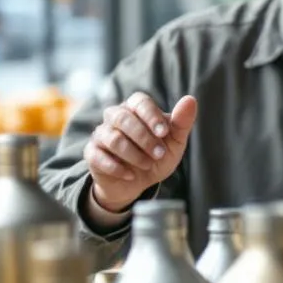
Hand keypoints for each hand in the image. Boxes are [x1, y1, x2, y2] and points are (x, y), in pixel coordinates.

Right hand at [84, 93, 196, 212]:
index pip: (140, 101)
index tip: (163, 133)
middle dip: (144, 138)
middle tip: (159, 154)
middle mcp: (115, 116)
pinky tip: (130, 175)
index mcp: (136, 108)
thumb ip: (182, 122)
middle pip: (123, 118)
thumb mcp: (174, 142)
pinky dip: (117, 167)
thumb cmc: (157, 156)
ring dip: (133, 154)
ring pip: (112, 138)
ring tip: (148, 165)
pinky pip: (98, 156)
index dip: (151, 115)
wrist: (138, 183)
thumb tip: (190, 99)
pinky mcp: (92, 153)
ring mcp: (101, 134)